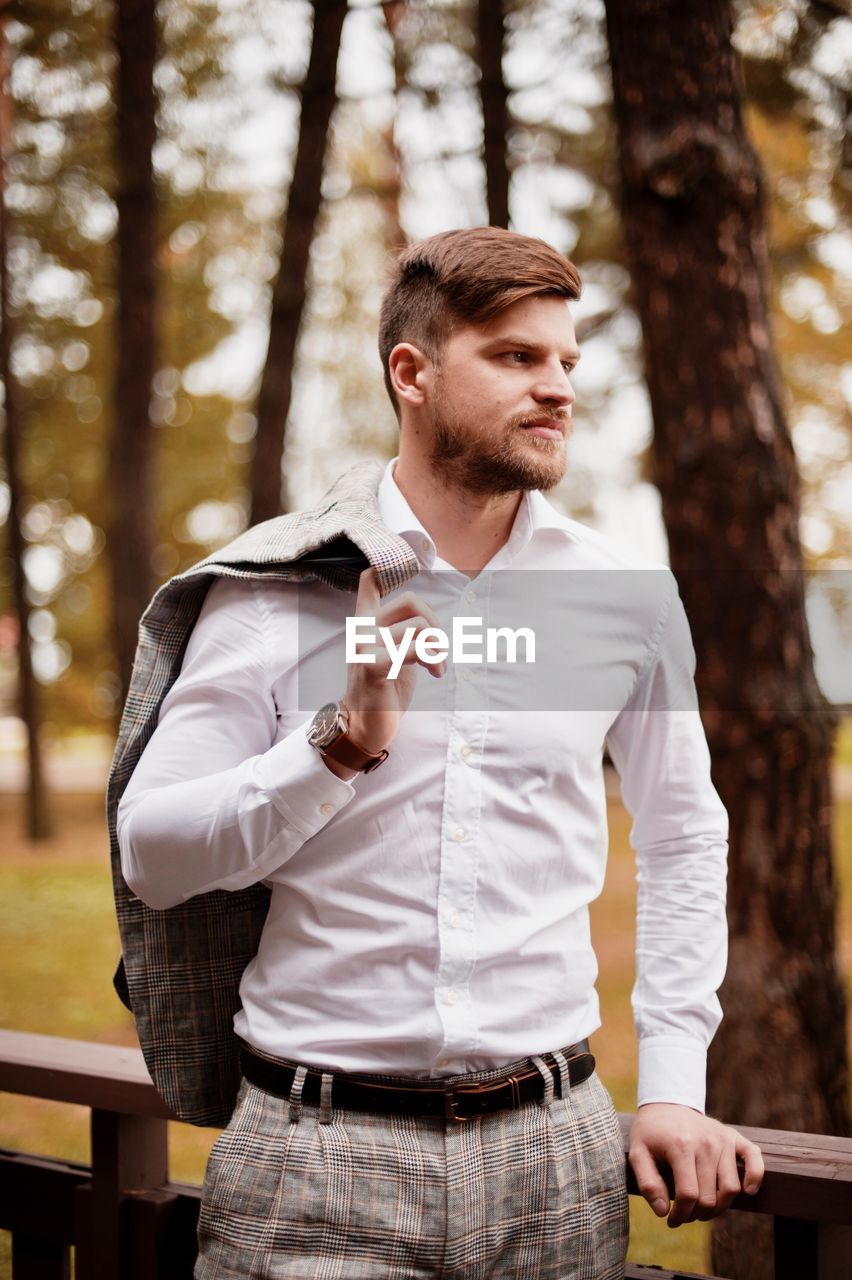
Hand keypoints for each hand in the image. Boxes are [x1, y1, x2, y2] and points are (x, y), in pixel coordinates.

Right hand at [342, 567, 445, 754]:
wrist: (364, 725)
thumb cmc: (382, 688)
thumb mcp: (392, 652)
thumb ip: (401, 630)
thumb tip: (427, 615)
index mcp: (366, 622)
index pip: (370, 580)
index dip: (388, 567)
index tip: (409, 568)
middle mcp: (363, 629)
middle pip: (411, 600)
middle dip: (436, 623)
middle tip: (437, 648)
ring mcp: (366, 646)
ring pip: (421, 625)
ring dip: (439, 648)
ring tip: (437, 667)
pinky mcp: (375, 666)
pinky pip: (417, 649)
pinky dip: (435, 661)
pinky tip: (434, 674)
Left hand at [629, 1103, 763, 1227]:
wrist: (667, 1104)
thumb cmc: (651, 1133)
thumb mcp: (638, 1153)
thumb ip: (647, 1183)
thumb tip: (663, 1212)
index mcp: (681, 1146)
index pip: (688, 1195)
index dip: (680, 1214)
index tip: (671, 1219)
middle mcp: (705, 1142)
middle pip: (710, 1197)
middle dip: (696, 1214)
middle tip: (685, 1214)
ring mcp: (722, 1139)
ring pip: (731, 1188)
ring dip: (719, 1207)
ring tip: (702, 1207)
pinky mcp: (734, 1136)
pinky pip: (754, 1159)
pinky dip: (755, 1177)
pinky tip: (747, 1191)